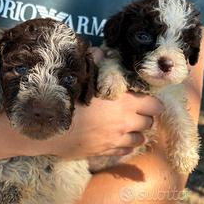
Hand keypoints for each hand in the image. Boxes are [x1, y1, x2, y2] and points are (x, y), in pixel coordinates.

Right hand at [33, 47, 163, 158]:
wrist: (49, 126)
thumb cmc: (66, 99)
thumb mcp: (80, 76)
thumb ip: (94, 63)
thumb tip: (100, 51)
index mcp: (124, 102)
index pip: (154, 105)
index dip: (152, 102)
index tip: (144, 99)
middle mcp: (125, 122)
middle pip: (149, 123)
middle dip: (145, 116)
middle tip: (134, 111)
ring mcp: (115, 140)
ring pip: (140, 139)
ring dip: (136, 132)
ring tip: (126, 126)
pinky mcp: (105, 152)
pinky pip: (125, 151)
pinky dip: (125, 145)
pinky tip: (116, 139)